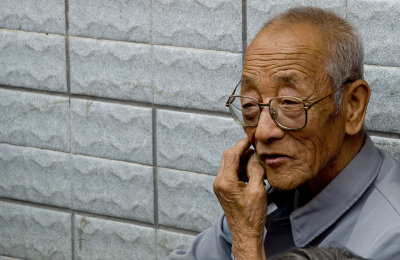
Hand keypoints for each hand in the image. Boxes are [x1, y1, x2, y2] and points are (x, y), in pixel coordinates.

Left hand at [213, 138, 267, 259]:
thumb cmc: (251, 216)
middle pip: (228, 157)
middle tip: (256, 150)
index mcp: (225, 181)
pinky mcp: (224, 189)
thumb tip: (255, 156)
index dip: (242, 144)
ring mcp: (220, 186)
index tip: (251, 138)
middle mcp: (219, 182)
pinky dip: (241, 169)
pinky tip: (253, 172)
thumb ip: (255, 170)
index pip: (231, 154)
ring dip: (243, 160)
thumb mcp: (257, 190)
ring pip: (230, 164)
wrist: (245, 233)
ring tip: (257, 163)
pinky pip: (231, 172)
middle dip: (242, 151)